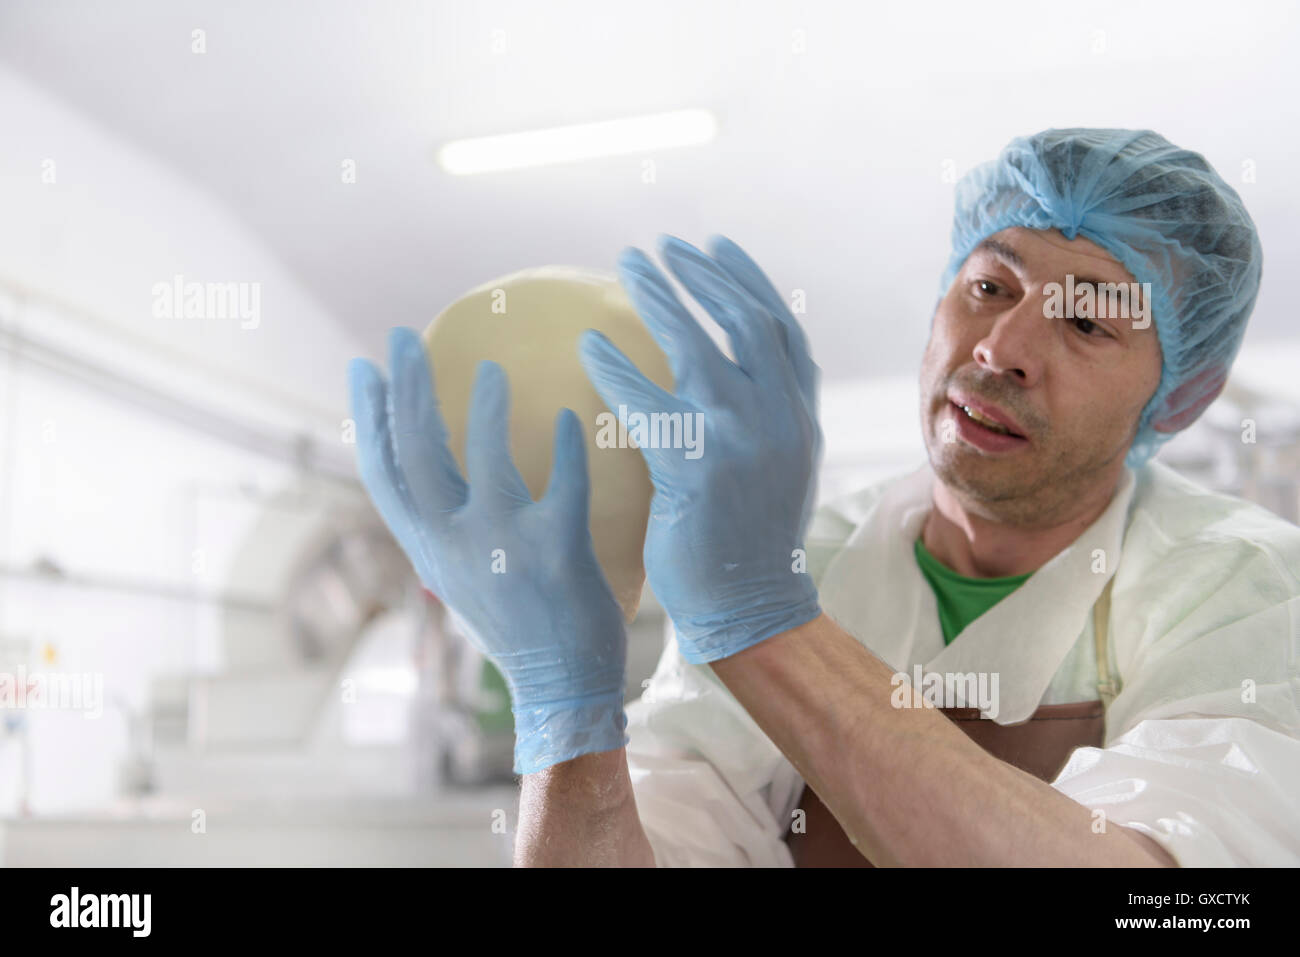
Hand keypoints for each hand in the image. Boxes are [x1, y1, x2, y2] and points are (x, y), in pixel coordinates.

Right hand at [348, 328, 628, 773]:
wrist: (562, 686)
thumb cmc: (516, 622)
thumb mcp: (459, 576)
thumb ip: (442, 527)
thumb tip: (424, 475)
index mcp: (428, 549)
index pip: (383, 476)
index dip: (368, 419)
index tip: (362, 368)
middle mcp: (454, 547)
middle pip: (417, 455)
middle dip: (405, 390)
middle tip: (403, 337)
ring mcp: (504, 550)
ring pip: (484, 464)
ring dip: (483, 410)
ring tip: (491, 368)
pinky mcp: (557, 553)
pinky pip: (563, 487)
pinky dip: (567, 448)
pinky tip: (571, 416)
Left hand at [579, 235, 822, 662]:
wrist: (750, 605)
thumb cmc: (749, 540)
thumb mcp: (779, 468)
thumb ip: (766, 416)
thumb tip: (733, 371)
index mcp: (801, 417)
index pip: (782, 330)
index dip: (749, 281)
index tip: (716, 246)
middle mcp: (781, 419)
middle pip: (745, 321)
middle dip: (703, 274)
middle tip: (662, 247)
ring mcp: (743, 441)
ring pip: (701, 346)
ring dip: (662, 298)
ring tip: (628, 267)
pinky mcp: (698, 468)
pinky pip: (649, 402)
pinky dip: (618, 369)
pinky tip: (590, 347)